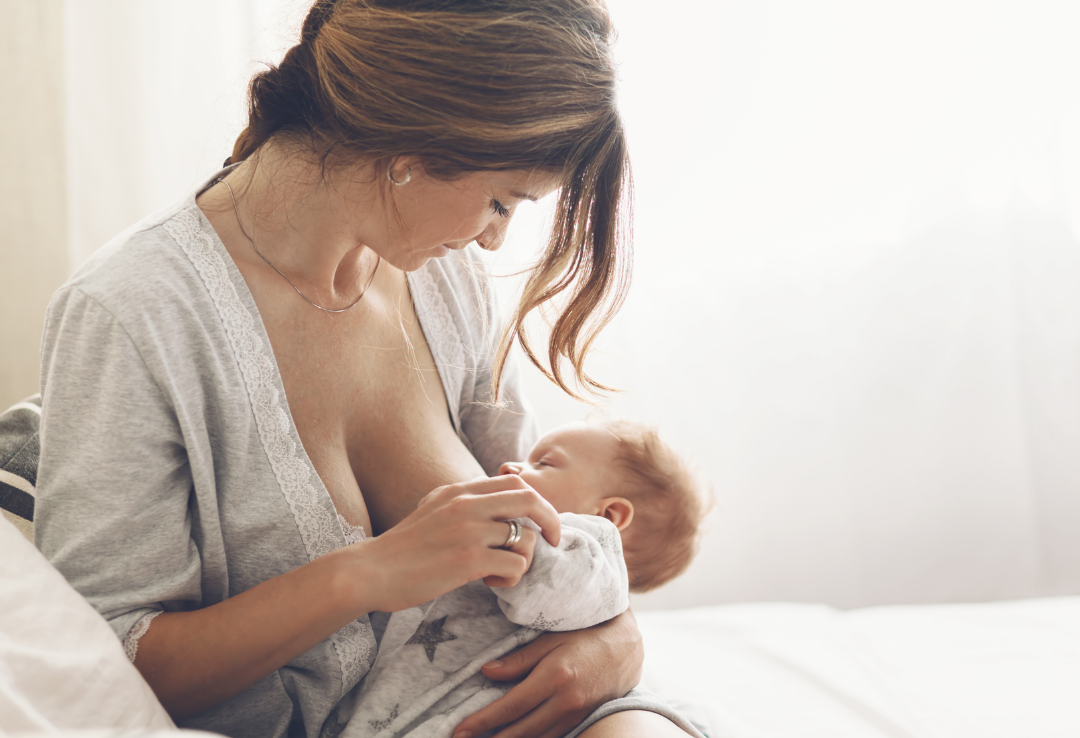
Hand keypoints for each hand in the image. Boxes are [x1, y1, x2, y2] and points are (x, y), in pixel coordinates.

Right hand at [354, 475, 559, 612]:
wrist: (371, 571)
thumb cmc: (404, 547)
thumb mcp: (433, 508)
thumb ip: (463, 502)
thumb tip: (496, 501)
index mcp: (459, 490)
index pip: (516, 482)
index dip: (538, 501)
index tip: (541, 522)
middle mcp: (466, 504)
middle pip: (530, 500)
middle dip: (550, 520)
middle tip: (554, 540)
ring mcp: (468, 531)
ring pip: (525, 539)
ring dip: (523, 559)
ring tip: (501, 571)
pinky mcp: (468, 561)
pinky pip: (515, 565)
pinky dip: (512, 577)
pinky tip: (491, 582)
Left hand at [452, 609, 643, 737]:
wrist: (626, 648)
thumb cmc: (585, 636)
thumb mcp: (551, 638)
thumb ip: (519, 658)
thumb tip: (486, 672)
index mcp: (554, 676)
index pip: (510, 706)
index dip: (482, 721)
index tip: (459, 730)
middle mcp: (565, 701)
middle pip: (520, 731)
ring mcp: (575, 715)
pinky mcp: (581, 722)